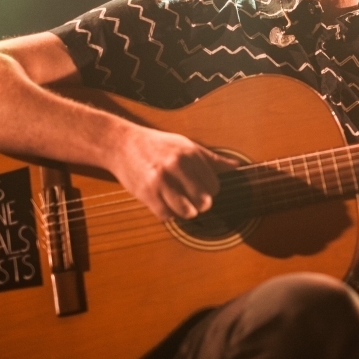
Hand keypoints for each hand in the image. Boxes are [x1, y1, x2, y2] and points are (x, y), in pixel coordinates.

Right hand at [106, 124, 238, 220]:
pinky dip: (169, 214)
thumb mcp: (186, 145)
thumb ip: (211, 159)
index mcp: (190, 154)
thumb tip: (237, 166)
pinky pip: (166, 215)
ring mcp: (161, 181)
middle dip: (201, 204)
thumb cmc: (157, 144)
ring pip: (187, 211)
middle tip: (193, 199)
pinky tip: (166, 205)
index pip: (214, 186)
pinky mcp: (147, 193)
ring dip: (186, 212)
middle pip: (203, 201)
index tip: (202, 188)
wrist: (122, 144)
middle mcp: (177, 166)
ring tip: (181, 204)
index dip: (210, 191)